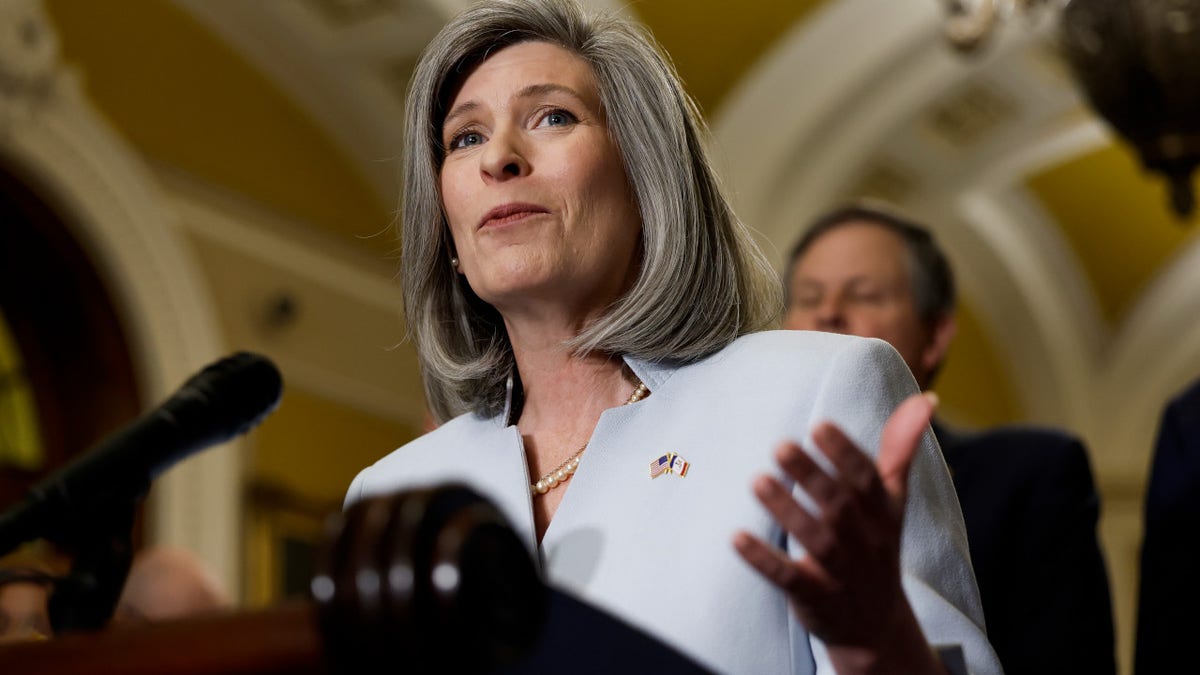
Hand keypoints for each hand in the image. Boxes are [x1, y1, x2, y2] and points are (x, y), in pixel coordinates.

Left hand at [733, 393, 942, 672]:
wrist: (876, 625)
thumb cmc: (877, 546)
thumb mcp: (893, 501)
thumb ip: (899, 451)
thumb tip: (925, 398)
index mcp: (883, 513)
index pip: (867, 480)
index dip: (845, 453)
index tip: (819, 425)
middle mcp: (865, 542)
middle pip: (839, 506)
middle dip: (811, 476)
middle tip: (779, 445)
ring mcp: (840, 573)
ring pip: (815, 540)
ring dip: (786, 510)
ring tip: (757, 481)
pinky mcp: (814, 598)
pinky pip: (789, 578)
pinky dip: (764, 560)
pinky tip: (736, 537)